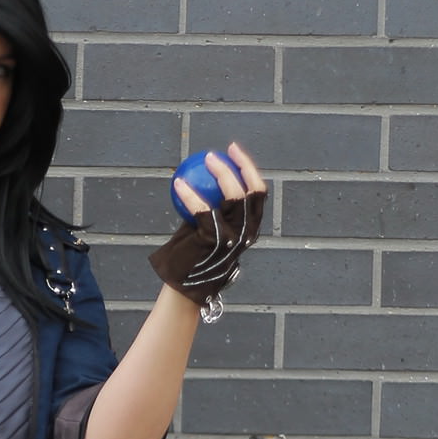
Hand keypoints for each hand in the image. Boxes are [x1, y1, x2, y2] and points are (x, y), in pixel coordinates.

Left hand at [151, 141, 267, 314]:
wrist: (183, 287)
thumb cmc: (193, 257)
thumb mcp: (209, 230)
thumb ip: (213, 208)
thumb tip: (205, 177)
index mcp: (250, 229)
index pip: (258, 194)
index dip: (249, 169)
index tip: (233, 151)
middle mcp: (247, 233)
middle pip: (252, 191)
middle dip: (241, 164)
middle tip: (220, 152)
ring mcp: (232, 237)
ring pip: (233, 195)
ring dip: (219, 172)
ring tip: (203, 160)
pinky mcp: (213, 240)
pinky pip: (202, 209)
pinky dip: (190, 194)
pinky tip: (179, 183)